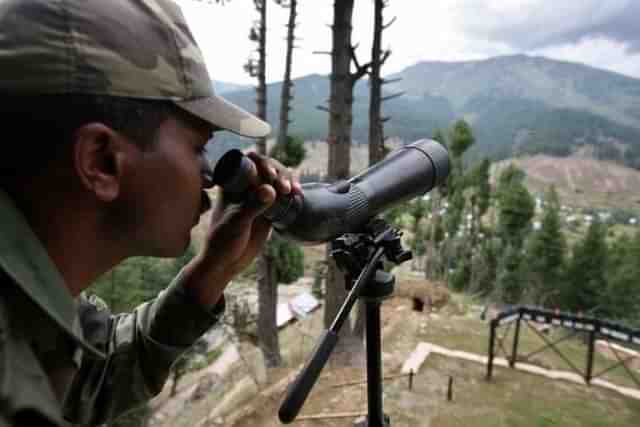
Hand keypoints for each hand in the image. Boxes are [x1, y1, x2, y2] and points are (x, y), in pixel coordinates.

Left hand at [187, 153, 300, 305]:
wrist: (227, 262)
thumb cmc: (223, 241)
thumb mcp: (237, 222)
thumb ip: (252, 205)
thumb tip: (270, 190)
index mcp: (230, 183)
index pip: (247, 161)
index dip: (261, 162)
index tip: (270, 176)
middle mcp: (244, 186)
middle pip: (265, 166)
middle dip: (278, 171)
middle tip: (284, 187)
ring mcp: (257, 196)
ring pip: (276, 178)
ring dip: (286, 179)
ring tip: (291, 191)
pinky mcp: (268, 208)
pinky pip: (282, 194)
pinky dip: (291, 191)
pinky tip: (297, 195)